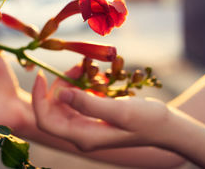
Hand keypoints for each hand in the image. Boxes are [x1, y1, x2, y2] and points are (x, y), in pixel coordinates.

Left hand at [32, 66, 169, 150]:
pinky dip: (82, 85)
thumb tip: (60, 94)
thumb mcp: (120, 111)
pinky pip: (78, 99)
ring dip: (71, 83)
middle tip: (76, 68)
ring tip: (87, 70)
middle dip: (59, 85)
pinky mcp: (92, 117)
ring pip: (65, 101)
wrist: (166, 127)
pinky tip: (95, 78)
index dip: (38, 98)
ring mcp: (86, 125)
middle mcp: (80, 133)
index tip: (41, 75)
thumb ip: (89, 103)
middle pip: (53, 108)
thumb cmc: (147, 120)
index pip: (46, 120)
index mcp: (83, 136)